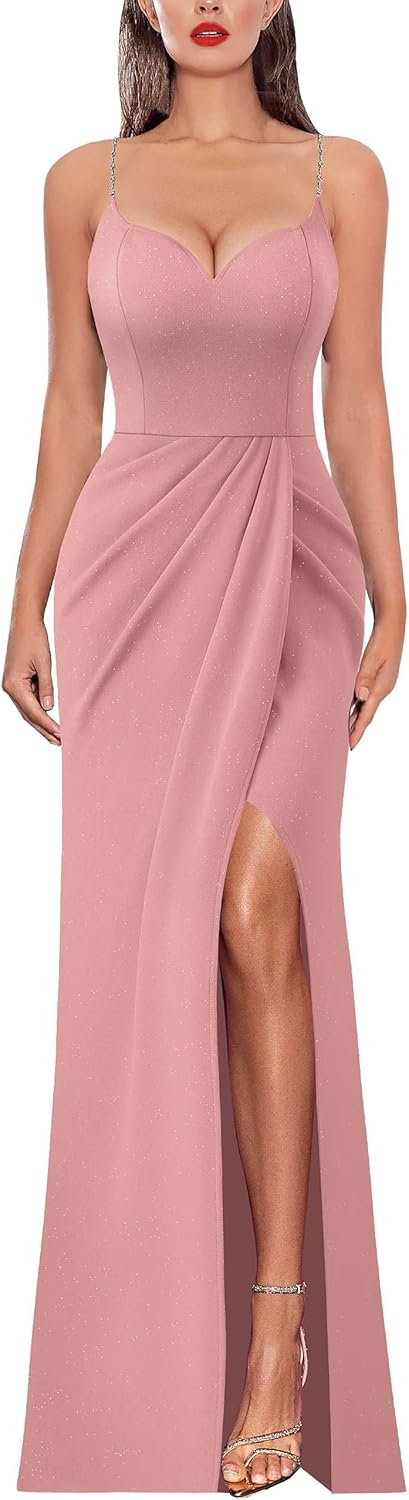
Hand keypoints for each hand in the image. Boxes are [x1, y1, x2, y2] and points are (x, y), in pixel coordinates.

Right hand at [2, 614, 60, 744]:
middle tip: (59, 742)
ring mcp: (11, 685)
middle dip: (44, 729)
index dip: (48, 725)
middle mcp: (10, 688)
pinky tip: (47, 718)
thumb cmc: (34, 638)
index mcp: (14, 685)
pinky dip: (38, 710)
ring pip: (27, 710)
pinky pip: (28, 700)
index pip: (34, 712)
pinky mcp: (16, 681)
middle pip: (29, 715)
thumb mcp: (44, 663)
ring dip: (41, 723)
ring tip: (55, 736)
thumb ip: (47, 687)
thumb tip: (49, 708)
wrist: (24, 622)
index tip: (61, 735)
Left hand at [348, 609, 404, 748]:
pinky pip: (366, 697)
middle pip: (367, 714)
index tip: (350, 745)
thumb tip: (361, 697)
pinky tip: (350, 710)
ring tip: (345, 732)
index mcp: (382, 687)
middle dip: (356, 729)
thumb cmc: (382, 640)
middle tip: (344, 745)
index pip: (367, 715)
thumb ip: (364, 678)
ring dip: (356, 719)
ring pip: (366, 707)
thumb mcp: (371, 659)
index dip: (357, 731)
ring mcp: (382, 685)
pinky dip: (358, 706)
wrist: (393, 626)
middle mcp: (383, 689)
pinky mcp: (378, 679)